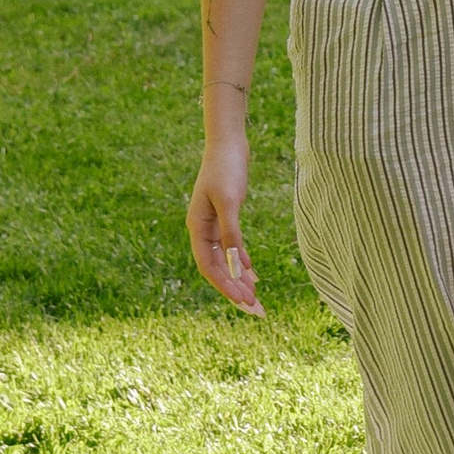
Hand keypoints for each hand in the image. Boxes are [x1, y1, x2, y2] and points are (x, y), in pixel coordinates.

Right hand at [187, 142, 258, 314]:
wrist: (229, 143)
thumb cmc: (226, 168)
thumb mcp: (230, 200)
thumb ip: (231, 231)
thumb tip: (237, 263)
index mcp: (197, 227)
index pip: (209, 266)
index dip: (225, 285)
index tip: (243, 302)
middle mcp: (202, 230)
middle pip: (217, 269)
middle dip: (234, 290)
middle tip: (255, 310)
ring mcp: (212, 225)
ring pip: (225, 261)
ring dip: (239, 280)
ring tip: (256, 298)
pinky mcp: (225, 219)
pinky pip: (231, 249)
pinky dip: (242, 263)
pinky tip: (253, 275)